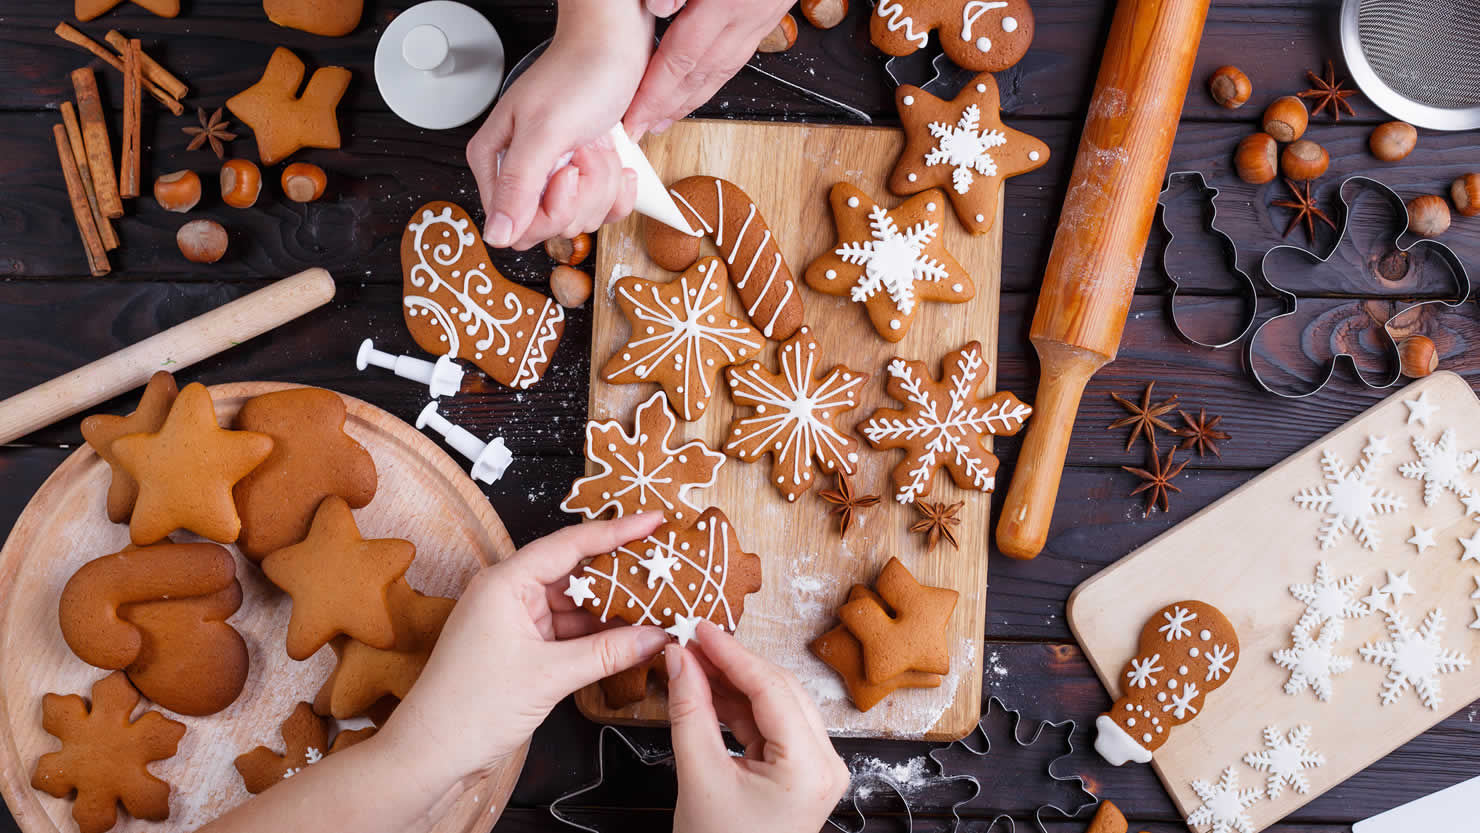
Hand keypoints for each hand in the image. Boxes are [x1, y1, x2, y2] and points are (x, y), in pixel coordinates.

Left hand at [382, 513, 669, 786]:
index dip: (617, 531)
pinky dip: (596, 634)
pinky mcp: (520, 647)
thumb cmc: (471, 708)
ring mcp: (514, 620)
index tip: (654, 521)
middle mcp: (509, 593)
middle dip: (619, 572)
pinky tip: (628, 636)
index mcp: (506, 582)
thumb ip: (608, 652)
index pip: (571, 544)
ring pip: (574, 603)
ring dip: (611, 608)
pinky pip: (566, 630)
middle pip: (575, 571)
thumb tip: (656, 636)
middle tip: (664, 566)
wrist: (431, 753)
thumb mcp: (549, 676)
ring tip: (656, 604)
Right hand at [466, 0, 652, 248]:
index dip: (550, 211)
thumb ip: (518, 185)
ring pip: (582, 219)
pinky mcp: (588, 180)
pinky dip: (620, 189)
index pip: (516, 228)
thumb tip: (496, 234)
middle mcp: (524, 175)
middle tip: (583, 150)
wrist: (615, 47)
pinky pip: (605, 212)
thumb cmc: (578, 75)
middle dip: (582, 192)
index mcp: (496, 164)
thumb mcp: (544, 131)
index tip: (567, 173)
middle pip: (551, 227)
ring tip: (597, 144)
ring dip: (603, 183)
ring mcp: (557, 179)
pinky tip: (618, 161)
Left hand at [624, 0, 795, 136]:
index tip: (633, 114)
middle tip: (643, 129)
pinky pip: (740, 52)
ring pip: (724, 67)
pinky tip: (703, 79)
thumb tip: (659, 6)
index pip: (681, 57)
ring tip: (668, 115)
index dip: (654, 91)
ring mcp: (763, 15)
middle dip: (669, 106)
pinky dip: (717, 73)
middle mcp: (748, 14)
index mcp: (727, 0)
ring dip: (693, 97)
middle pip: (701, 73)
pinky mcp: (771, 10)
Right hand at [667, 621, 849, 832]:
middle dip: (733, 664)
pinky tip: (710, 691)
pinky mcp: (802, 773)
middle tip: (691, 642)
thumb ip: (689, 711)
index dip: (731, 653)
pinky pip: (772, 726)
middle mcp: (826, 763)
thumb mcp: (699, 776)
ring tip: (694, 663)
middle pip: (779, 691)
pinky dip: (741, 708)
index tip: (698, 628)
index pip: (770, 689)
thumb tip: (679, 659)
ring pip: (777, 704)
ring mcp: (818, 769)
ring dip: (735, 683)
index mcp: (810, 767)